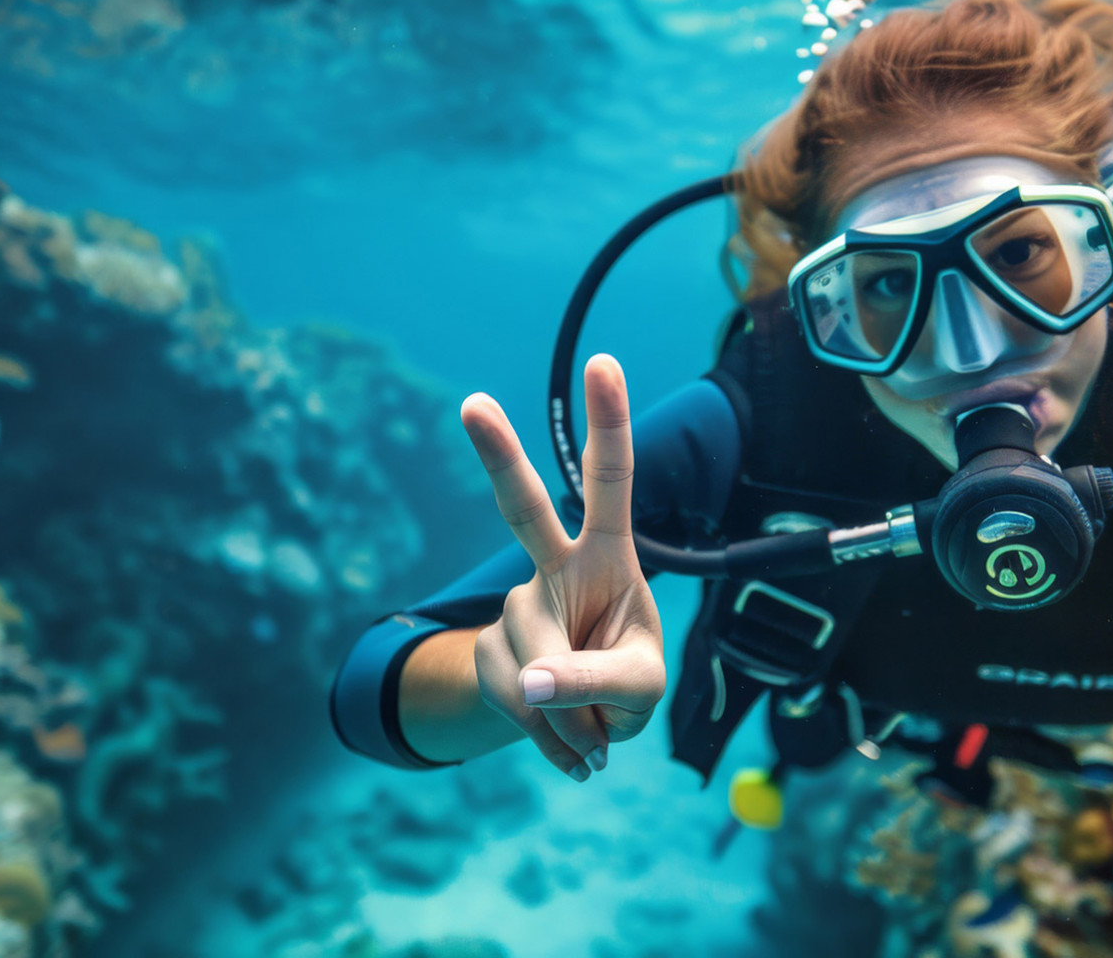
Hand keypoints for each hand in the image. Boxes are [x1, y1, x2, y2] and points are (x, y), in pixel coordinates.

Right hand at [460, 354, 665, 780]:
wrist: (582, 728)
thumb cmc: (627, 685)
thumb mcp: (639, 688)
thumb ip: (594, 681)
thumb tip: (527, 680)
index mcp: (609, 558)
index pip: (610, 482)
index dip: (609, 424)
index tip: (603, 363)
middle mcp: (556, 572)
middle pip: (523, 511)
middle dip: (498, 457)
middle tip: (472, 404)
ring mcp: (516, 613)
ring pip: (540, 669)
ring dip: (576, 715)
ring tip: (598, 730)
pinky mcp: (491, 659)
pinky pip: (524, 710)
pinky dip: (557, 741)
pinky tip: (573, 749)